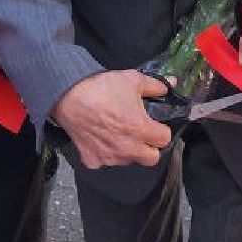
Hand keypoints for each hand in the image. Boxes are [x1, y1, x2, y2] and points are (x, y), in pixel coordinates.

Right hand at [53, 70, 172, 168]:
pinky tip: (101, 138)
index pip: (165, 139)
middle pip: (152, 158)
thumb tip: (172, 84)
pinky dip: (106, 153)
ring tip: (118, 133)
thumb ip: (156, 85)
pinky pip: (106, 161)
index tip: (155, 124)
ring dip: (128, 150)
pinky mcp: (93, 161)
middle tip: (141, 134)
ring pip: (129, 160)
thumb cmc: (103, 88)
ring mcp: (110, 158)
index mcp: (141, 129)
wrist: (69, 97)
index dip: (161, 130)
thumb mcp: (133, 79)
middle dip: (150, 148)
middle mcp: (128, 148)